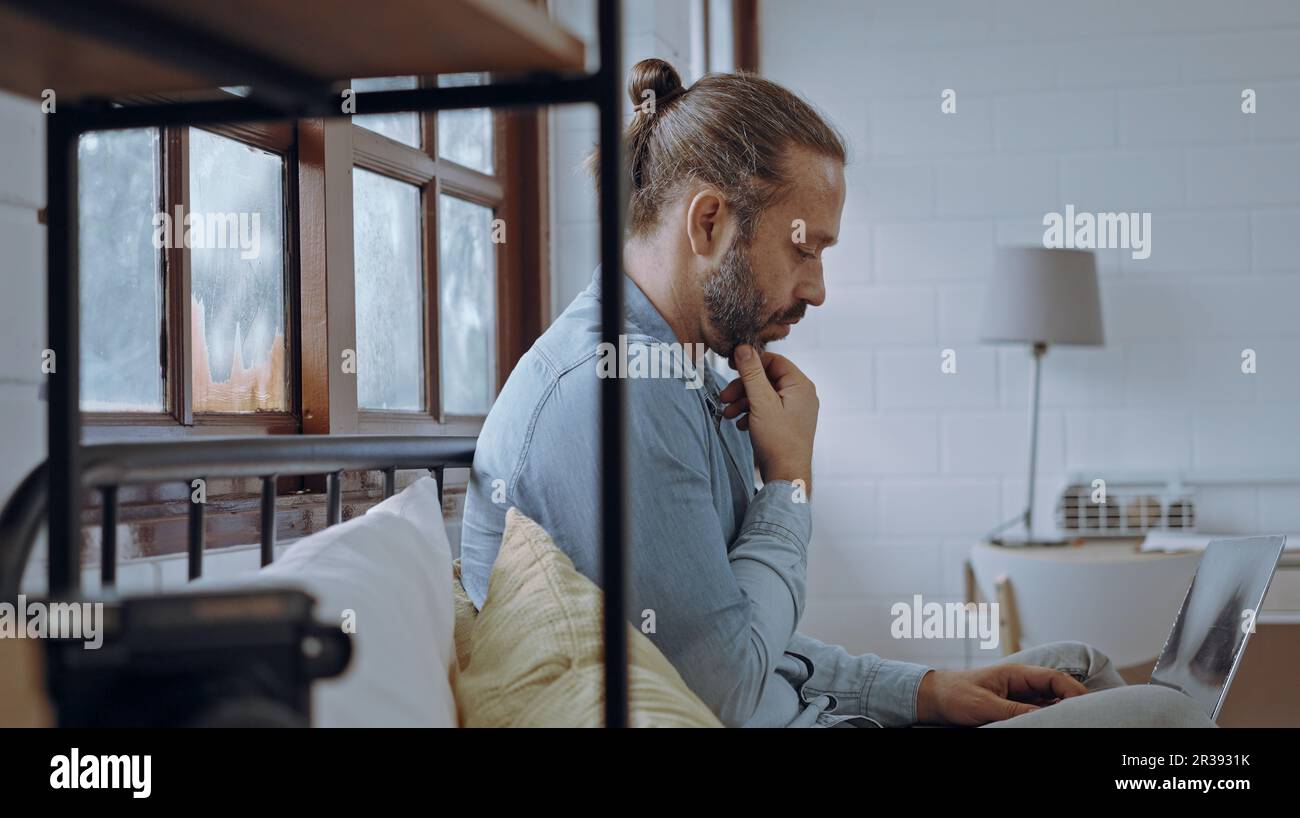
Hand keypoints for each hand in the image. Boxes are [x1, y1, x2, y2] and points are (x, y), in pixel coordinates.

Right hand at [718, 345, 816, 490]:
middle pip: (767, 379)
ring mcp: (795, 410)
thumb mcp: (761, 402)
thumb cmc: (778, 440)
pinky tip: (741, 424)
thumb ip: (752, 373)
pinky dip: (751, 413)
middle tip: (724, 396)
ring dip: (743, 402)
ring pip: (764, 395)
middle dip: (743, 387)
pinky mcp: (787, 423)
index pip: (773, 361)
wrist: (786, 475)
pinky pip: (767, 409)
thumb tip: (743, 347)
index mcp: (800, 385)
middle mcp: (801, 395)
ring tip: (727, 413)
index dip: (751, 362)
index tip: (731, 367)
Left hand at [915, 665, 1088, 725]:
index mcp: (1016, 673)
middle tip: (1087, 717)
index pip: (1054, 678)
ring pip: (1050, 702)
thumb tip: (1044, 716)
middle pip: (1057, 690)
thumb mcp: (985, 705)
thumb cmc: (955, 695)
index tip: (1086, 706)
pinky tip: (1054, 724)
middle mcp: (1021, 683)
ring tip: (1074, 722)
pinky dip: (1047, 717)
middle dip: (1073, 702)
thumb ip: (1014, 711)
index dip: (1073, 690)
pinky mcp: (1013, 707)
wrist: (934, 698)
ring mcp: (1019, 695)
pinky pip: (1037, 712)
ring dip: (1061, 711)